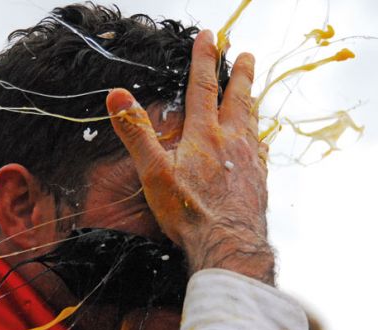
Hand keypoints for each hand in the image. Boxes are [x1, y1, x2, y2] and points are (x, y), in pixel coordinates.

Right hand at [106, 30, 273, 284]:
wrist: (227, 244)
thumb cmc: (189, 211)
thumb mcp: (153, 171)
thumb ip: (136, 132)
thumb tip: (117, 95)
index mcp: (204, 135)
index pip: (203, 87)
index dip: (204, 59)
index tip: (210, 37)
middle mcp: (231, 142)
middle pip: (238, 99)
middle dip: (241, 74)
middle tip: (247, 55)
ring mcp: (248, 162)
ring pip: (252, 122)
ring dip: (252, 101)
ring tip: (254, 90)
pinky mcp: (258, 182)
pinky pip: (260, 151)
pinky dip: (259, 138)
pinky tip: (259, 142)